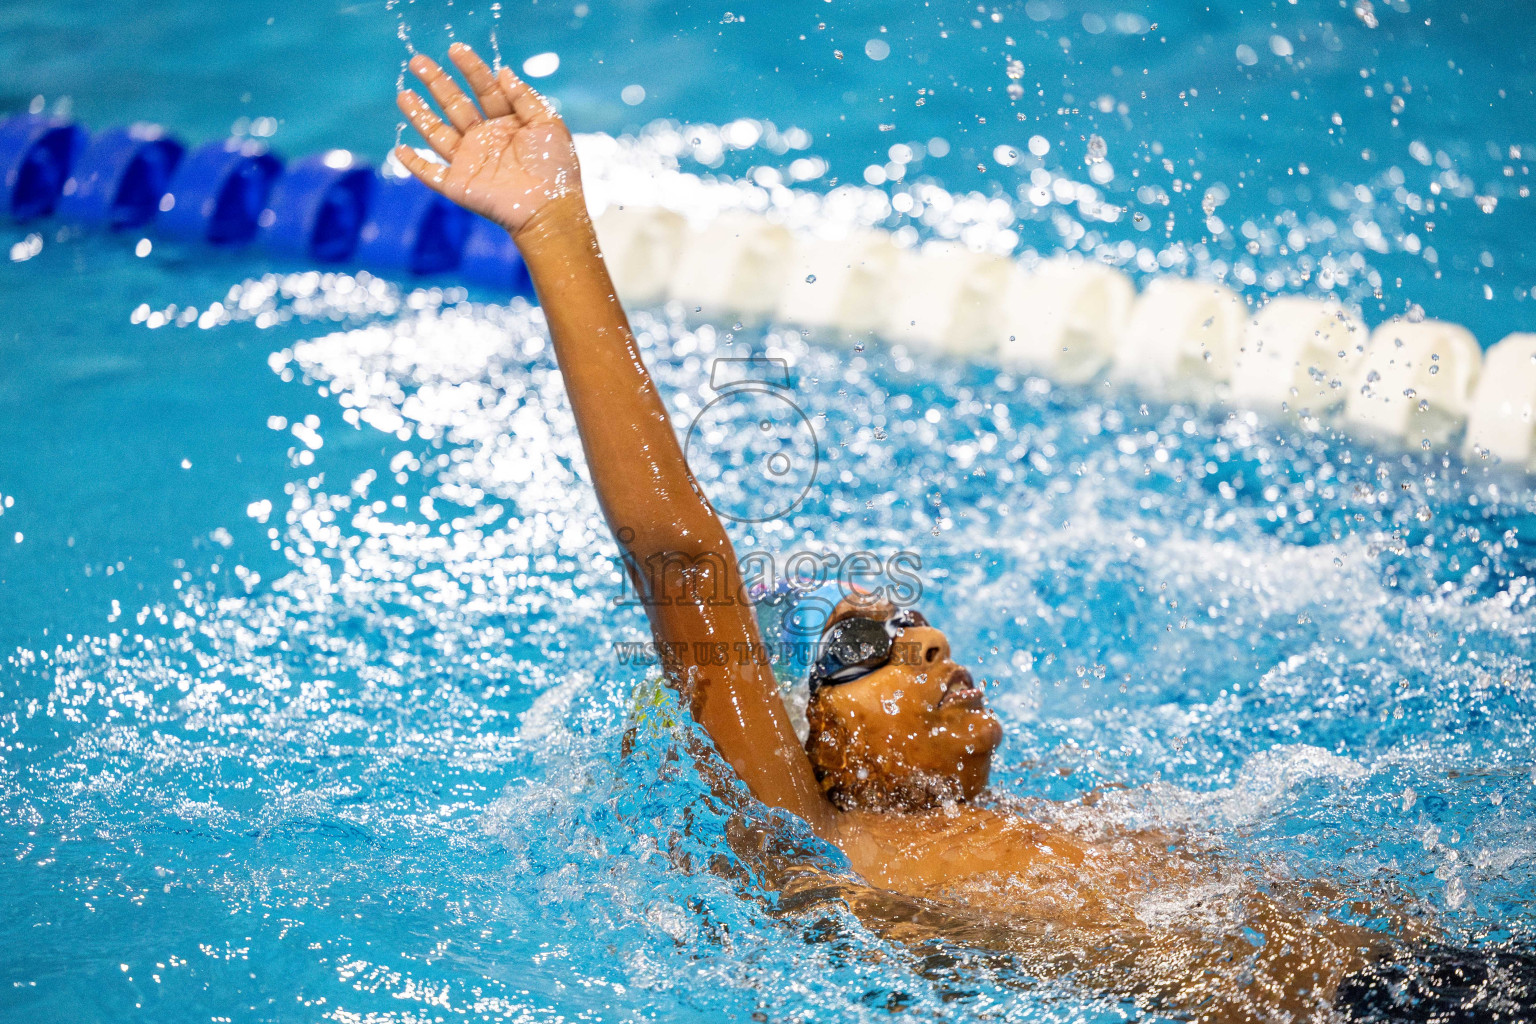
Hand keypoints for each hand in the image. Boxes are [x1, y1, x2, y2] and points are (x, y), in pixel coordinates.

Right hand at [393, 43, 581, 235]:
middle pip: (456, 105)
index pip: (485, 90)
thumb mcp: (548, 124)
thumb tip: (503, 72)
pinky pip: (430, 173)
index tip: (455, 49)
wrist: (549, 209)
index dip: (471, 69)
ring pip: (438, 133)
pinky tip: (400, 149)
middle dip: (437, 83)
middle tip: (417, 61)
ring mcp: (470, 162)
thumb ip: (525, 98)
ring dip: (420, 115)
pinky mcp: (458, 185)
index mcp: (507, 124)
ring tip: (403, 95)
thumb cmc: (556, 168)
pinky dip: (415, 164)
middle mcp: (485, 140)